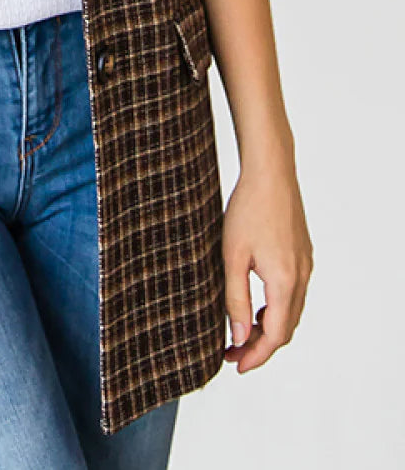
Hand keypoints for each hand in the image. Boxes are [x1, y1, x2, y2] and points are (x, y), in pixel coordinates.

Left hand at [222, 151, 313, 371]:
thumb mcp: (232, 256)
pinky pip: (294, 293)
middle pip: (286, 328)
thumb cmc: (247, 209)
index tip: (236, 365)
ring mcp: (305, 265)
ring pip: (291, 311)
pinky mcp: (303, 254)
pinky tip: (256, 304)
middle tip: (232, 352)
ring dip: (268, 327)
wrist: (270, 172)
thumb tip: (237, 336)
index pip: (275, 335)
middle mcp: (302, 277)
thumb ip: (235, 299)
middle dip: (260, 345)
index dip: (256, 355)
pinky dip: (276, 308)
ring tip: (240, 331)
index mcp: (285, 281)